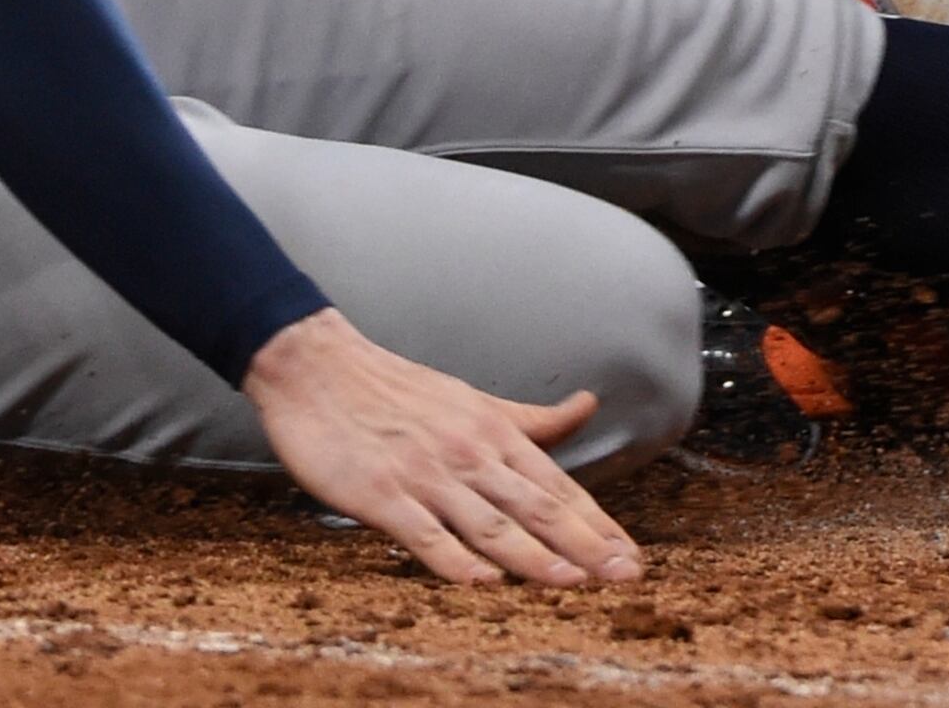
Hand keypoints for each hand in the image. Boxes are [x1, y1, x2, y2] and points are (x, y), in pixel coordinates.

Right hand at [244, 309, 641, 585]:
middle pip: (536, 507)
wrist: (318, 368)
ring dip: (532, 555)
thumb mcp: (474, 400)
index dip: (597, 524)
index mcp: (493, 434)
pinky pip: (424, 533)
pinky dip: (454, 558)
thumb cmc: (396, 389)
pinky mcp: (381, 494)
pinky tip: (481, 580)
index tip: (630, 557)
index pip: (558, 487)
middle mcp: (469, 454)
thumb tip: (587, 405)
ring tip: (572, 580)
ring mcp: (425, 475)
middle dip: (584, 544)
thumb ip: (532, 419)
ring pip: (489, 523)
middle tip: (623, 576)